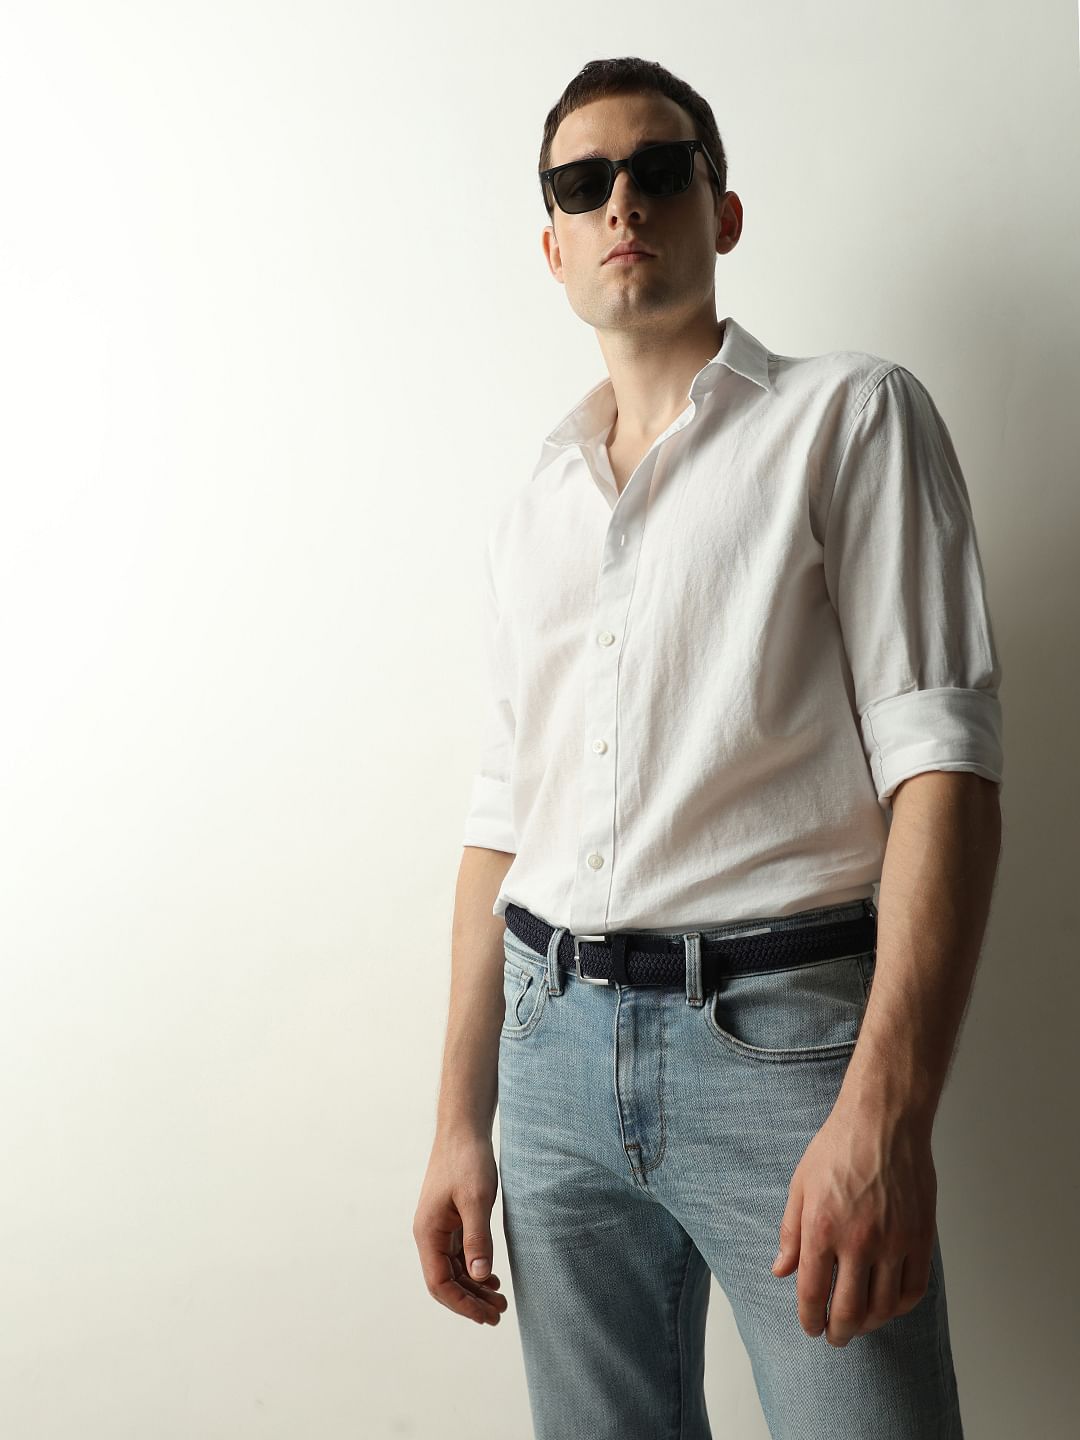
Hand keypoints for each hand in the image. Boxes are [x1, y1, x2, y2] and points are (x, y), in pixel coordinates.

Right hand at [413, 1130, 508, 1326]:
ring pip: (453, 1270)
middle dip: (470, 1301)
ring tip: (500, 1301)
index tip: (487, 1316)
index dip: (462, 1304)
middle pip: (445, 1281)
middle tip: (499, 1315)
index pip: (439, 1283)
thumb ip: (477, 1239)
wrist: (463, 1130)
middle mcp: (429, 1234)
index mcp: (428, 1233)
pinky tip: (490, 1277)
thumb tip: (479, 1277)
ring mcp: (438, 1228)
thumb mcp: (476, 1199)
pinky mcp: (450, 1220)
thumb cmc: (467, 1160)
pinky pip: (458, 1255)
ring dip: (473, 1288)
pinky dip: (473, 1270)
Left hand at [769, 1100, 937, 1345]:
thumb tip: (782, 1271)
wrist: (884, 1121)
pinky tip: (888, 1305)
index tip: (811, 1328)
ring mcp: (895, 1241)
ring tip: (860, 1323)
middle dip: (839, 1332)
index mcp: (822, 1228)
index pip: (814, 1295)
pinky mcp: (921, 1237)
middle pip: (850, 1311)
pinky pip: (914, 1289)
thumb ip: (791, 1232)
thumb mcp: (801, 1185)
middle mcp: (859, 1241)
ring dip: (870, 1324)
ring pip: (884, 1307)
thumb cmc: (838, 1147)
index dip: (810, 1320)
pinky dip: (900, 1306)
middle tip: (835, 1336)